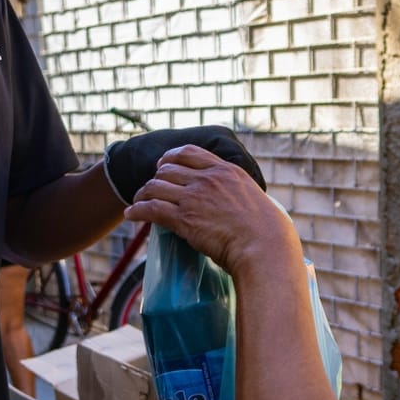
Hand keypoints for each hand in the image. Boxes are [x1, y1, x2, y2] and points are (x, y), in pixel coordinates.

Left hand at [124, 146, 300, 279]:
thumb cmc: (268, 232)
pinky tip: (131, 215)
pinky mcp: (184, 219)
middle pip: (168, 168)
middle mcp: (208, 179)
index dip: (171, 157)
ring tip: (138, 202)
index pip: (190, 152)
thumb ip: (239, 194)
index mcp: (226, 171)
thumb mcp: (254, 199)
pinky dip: (137, 210)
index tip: (164, 164)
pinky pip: (151, 209)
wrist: (264, 247)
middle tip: (150, 188)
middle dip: (155, 177)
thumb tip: (236, 206)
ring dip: (143, 194)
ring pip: (156, 186)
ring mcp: (194, 197)